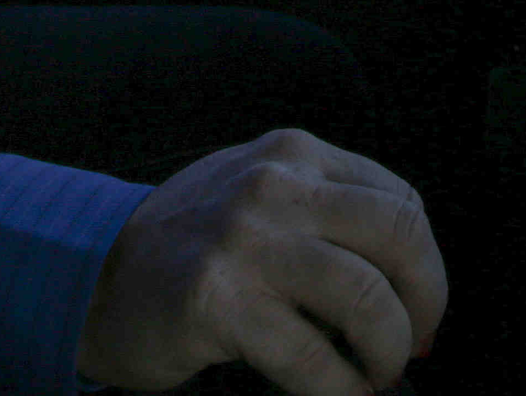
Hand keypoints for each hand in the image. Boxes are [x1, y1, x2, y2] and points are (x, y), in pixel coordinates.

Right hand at [75, 128, 445, 395]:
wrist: (97, 273)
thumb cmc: (192, 243)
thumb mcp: (258, 195)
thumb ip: (323, 211)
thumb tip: (409, 283)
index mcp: (292, 153)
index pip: (400, 202)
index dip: (427, 269)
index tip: (420, 312)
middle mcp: (274, 184)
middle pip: (400, 237)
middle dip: (426, 306)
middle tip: (412, 349)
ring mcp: (246, 240)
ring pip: (368, 299)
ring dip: (387, 355)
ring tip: (370, 377)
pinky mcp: (220, 301)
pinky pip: (315, 361)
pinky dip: (342, 392)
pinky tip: (335, 395)